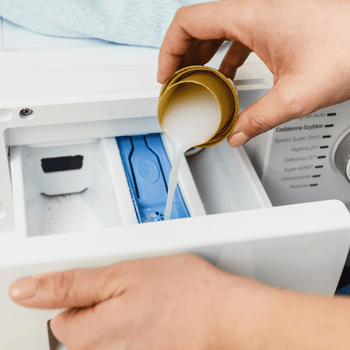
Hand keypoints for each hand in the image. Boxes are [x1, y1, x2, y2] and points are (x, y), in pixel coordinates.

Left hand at [8, 254, 275, 348]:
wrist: (225, 314)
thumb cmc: (183, 291)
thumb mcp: (121, 273)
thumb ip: (71, 284)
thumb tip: (26, 290)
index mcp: (92, 335)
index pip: (60, 322)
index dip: (81, 299)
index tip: (104, 289)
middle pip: (82, 336)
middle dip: (99, 311)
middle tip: (129, 293)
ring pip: (107, 341)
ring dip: (120, 320)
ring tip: (146, 305)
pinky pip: (128, 343)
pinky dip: (137, 329)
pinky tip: (156, 318)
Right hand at [157, 0, 349, 146]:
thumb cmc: (349, 48)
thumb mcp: (295, 95)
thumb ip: (259, 119)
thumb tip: (237, 134)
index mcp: (251, 16)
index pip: (188, 22)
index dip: (168, 49)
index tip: (166, 75)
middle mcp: (255, 9)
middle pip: (199, 26)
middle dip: (181, 56)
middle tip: (176, 82)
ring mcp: (265, 15)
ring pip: (218, 30)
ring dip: (201, 56)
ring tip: (194, 82)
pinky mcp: (276, 24)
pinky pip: (238, 37)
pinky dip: (225, 57)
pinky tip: (225, 75)